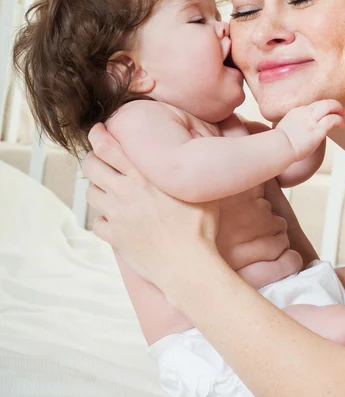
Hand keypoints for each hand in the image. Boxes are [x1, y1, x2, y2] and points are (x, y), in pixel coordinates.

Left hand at [82, 123, 219, 290]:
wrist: (188, 265)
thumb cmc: (199, 228)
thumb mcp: (200, 189)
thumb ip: (191, 165)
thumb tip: (195, 137)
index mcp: (143, 178)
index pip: (108, 148)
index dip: (98, 135)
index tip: (98, 130)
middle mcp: (125, 193)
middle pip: (91, 167)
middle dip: (92, 159)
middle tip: (100, 160)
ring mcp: (117, 217)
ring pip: (91, 194)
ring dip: (98, 188)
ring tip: (109, 189)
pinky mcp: (115, 238)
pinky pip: (97, 224)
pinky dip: (103, 220)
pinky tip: (116, 220)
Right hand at [275, 99, 343, 160]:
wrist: (280, 147)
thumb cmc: (280, 142)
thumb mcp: (285, 127)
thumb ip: (293, 124)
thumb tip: (297, 130)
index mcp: (297, 111)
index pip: (313, 105)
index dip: (322, 108)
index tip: (326, 113)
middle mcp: (305, 113)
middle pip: (323, 102)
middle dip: (333, 104)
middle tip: (340, 110)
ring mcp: (312, 120)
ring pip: (329, 106)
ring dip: (338, 109)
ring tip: (343, 115)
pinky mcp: (317, 130)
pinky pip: (332, 119)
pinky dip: (339, 119)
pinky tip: (342, 124)